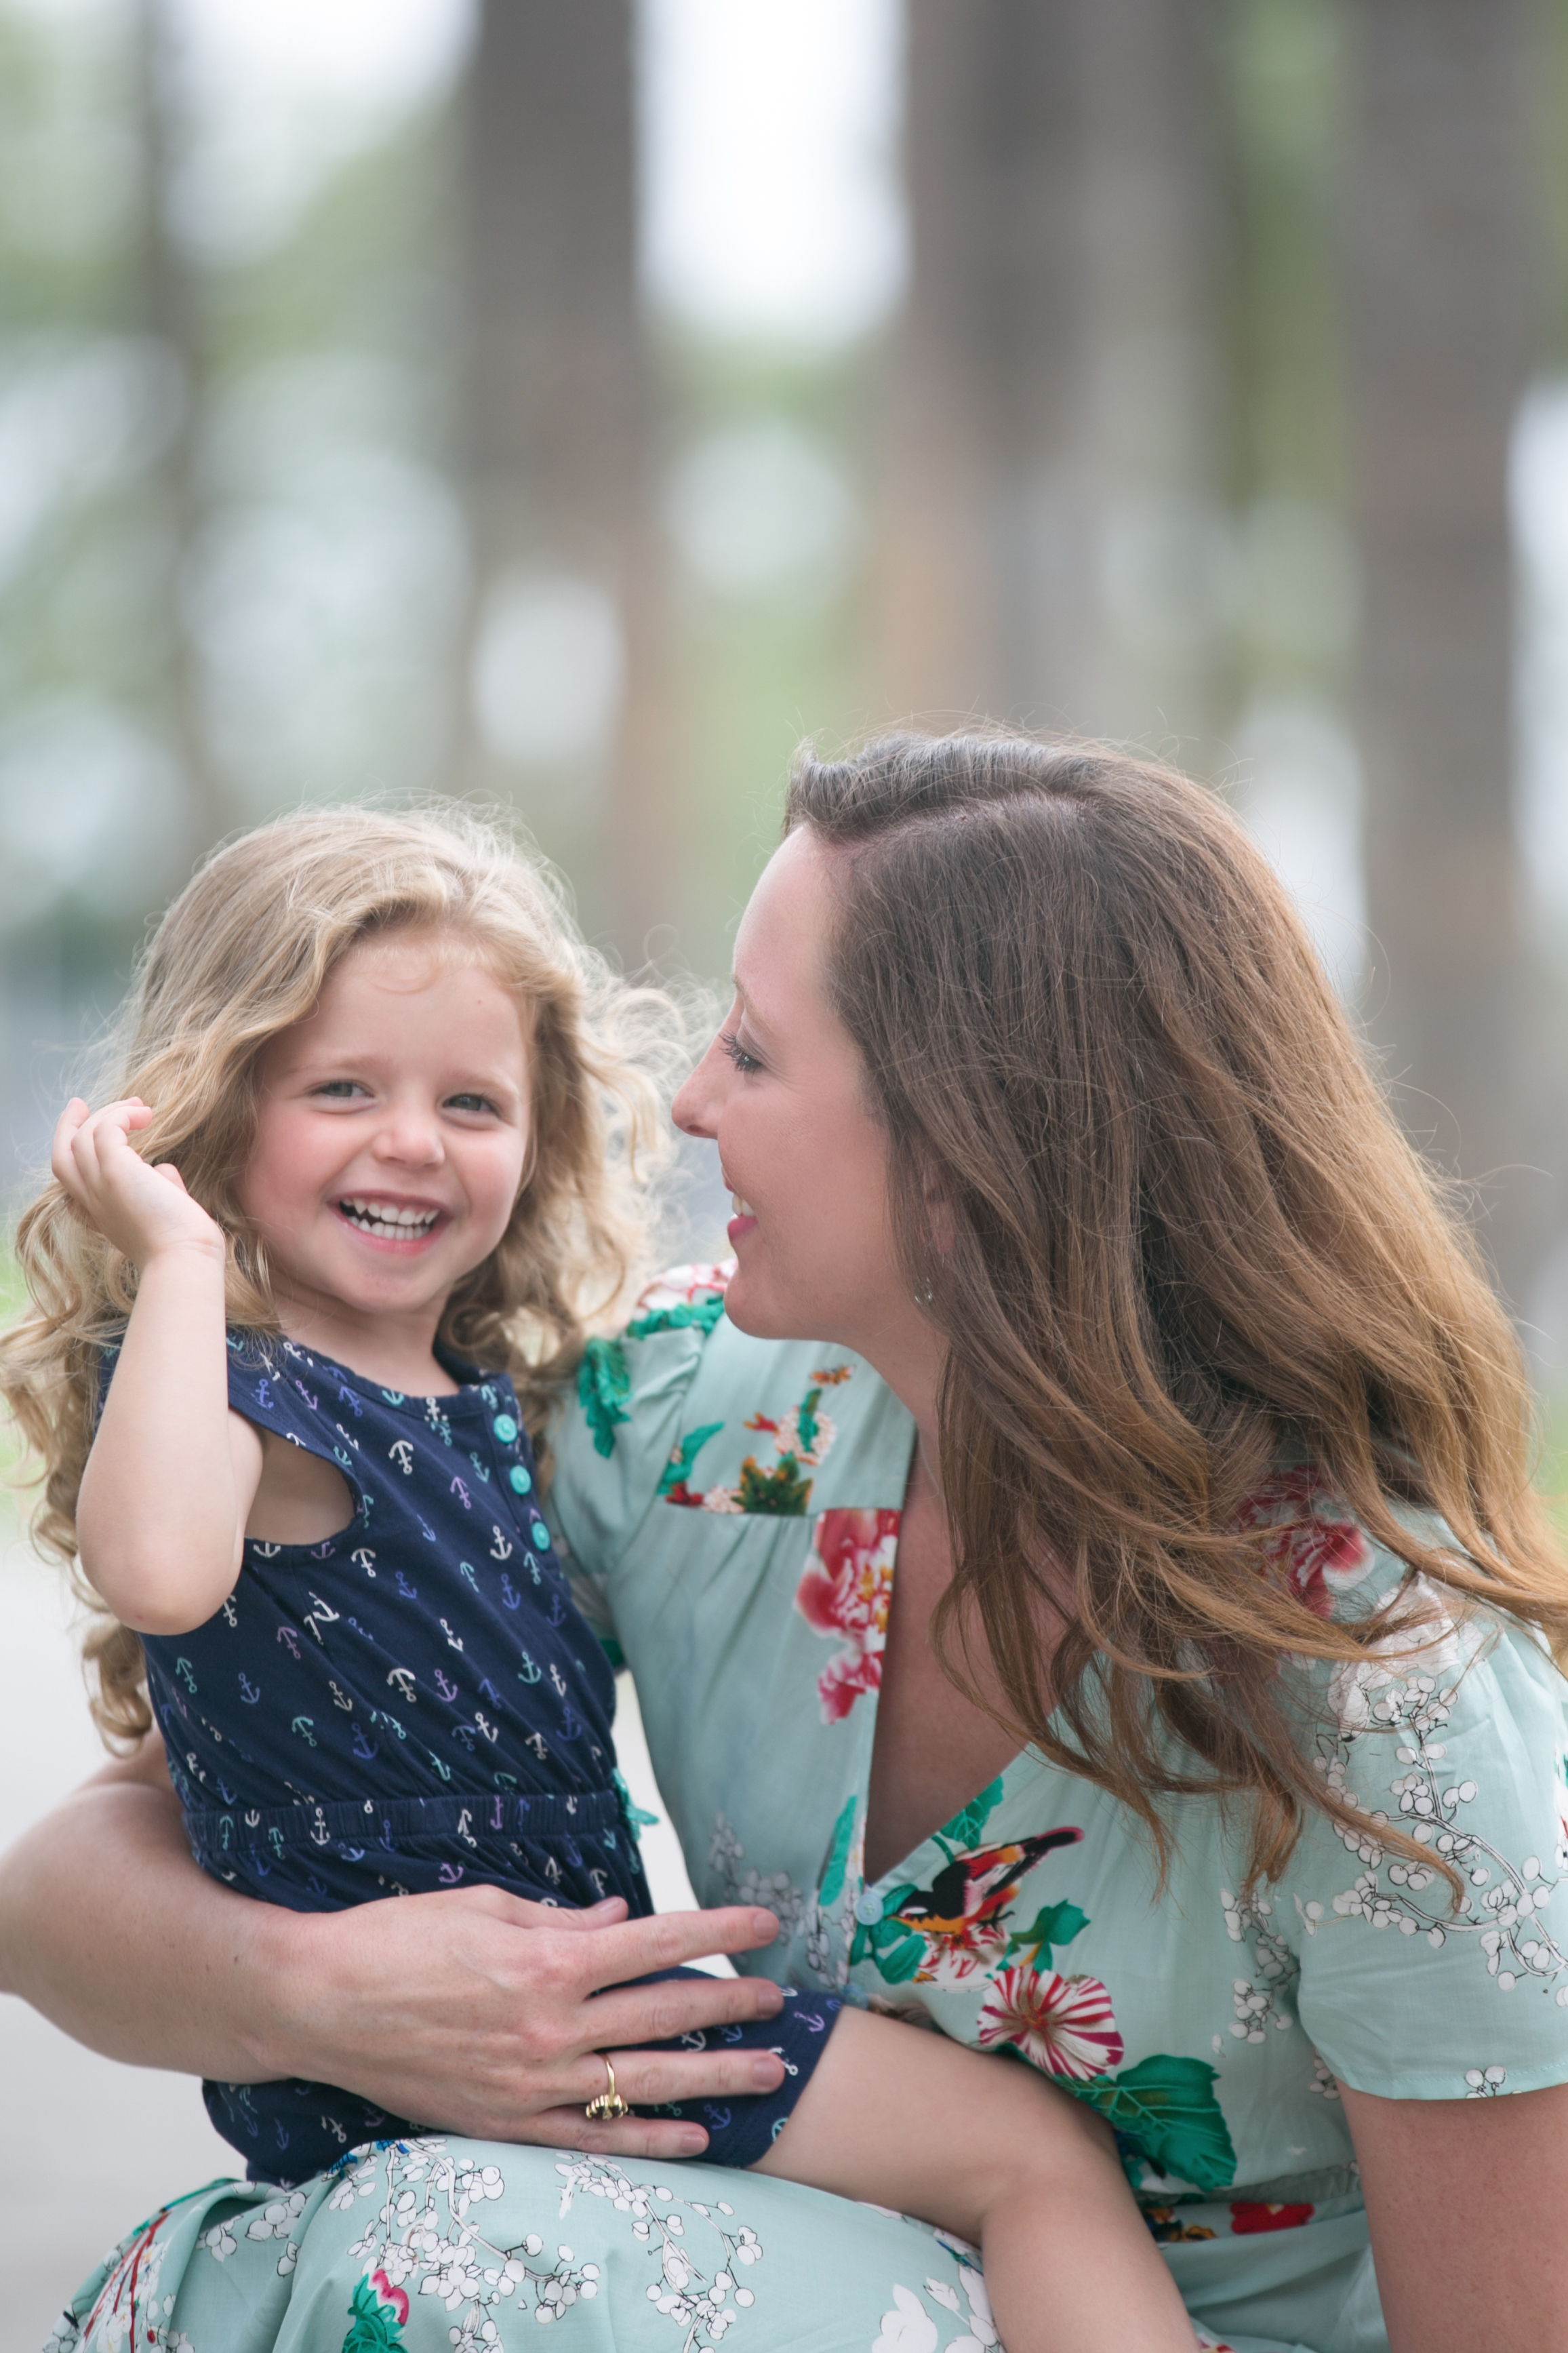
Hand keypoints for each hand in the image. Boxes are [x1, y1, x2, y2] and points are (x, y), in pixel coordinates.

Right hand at [52, 1097, 223, 1265]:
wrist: (185, 1259)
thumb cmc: (185, 1242)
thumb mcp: (165, 1211)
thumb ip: (160, 1188)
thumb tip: (163, 1169)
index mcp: (103, 1214)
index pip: (74, 1178)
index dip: (74, 1150)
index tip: (85, 1125)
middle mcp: (94, 1201)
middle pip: (63, 1155)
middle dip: (68, 1126)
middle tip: (83, 1103)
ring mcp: (101, 1186)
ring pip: (82, 1137)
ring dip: (109, 1114)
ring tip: (140, 1108)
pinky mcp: (115, 1173)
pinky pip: (106, 1129)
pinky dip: (122, 1115)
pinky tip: (146, 1115)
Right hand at [272, 1883, 791, 2158]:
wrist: (320, 2003)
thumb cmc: (397, 1939)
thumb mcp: (484, 1906)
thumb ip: (562, 1918)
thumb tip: (624, 1916)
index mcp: (548, 1959)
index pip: (657, 1940)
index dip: (719, 1928)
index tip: (765, 1924)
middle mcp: (551, 2025)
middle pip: (665, 2012)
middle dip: (732, 2004)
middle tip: (780, 2001)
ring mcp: (531, 2082)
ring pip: (644, 2080)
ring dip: (714, 2077)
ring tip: (769, 2074)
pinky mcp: (506, 2122)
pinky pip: (593, 2138)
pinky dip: (648, 2139)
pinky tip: (694, 2136)